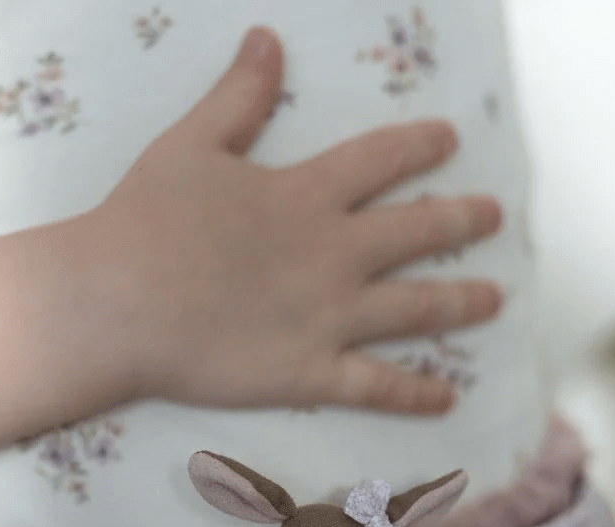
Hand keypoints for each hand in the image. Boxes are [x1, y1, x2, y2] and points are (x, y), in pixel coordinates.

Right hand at [78, 26, 503, 415]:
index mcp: (307, 195)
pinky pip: (378, 387)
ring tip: (494, 300)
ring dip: (461, 302)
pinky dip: (416, 393)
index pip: (382, 161)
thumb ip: (238, 97)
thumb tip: (268, 40)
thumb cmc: (145, 222)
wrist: (119, 303)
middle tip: (493, 216)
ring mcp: (330, 318)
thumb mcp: (191, 144)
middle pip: (417, 232)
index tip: (450, 140)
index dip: (420, 146)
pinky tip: (448, 397)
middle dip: (462, 221)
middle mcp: (335, 254)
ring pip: (416, 308)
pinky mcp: (311, 374)